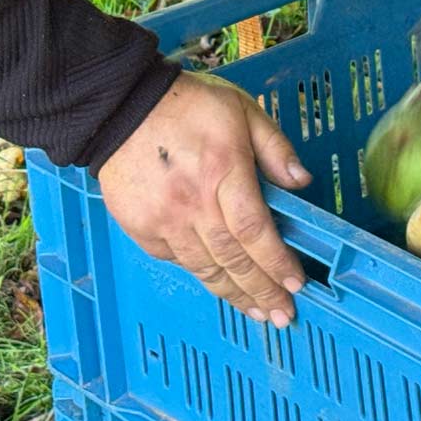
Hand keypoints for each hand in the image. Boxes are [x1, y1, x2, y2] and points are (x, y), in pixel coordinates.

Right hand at [97, 71, 312, 324]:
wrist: (118, 107)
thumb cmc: (186, 105)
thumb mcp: (242, 110)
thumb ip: (275, 148)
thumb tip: (302, 184)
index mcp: (224, 171)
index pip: (255, 230)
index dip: (277, 262)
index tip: (296, 284)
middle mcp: (194, 204)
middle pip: (233, 259)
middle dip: (261, 291)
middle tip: (283, 314)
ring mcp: (164, 221)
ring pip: (205, 268)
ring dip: (234, 293)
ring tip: (257, 311)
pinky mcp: (142, 229)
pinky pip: (177, 260)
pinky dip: (200, 273)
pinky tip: (219, 283)